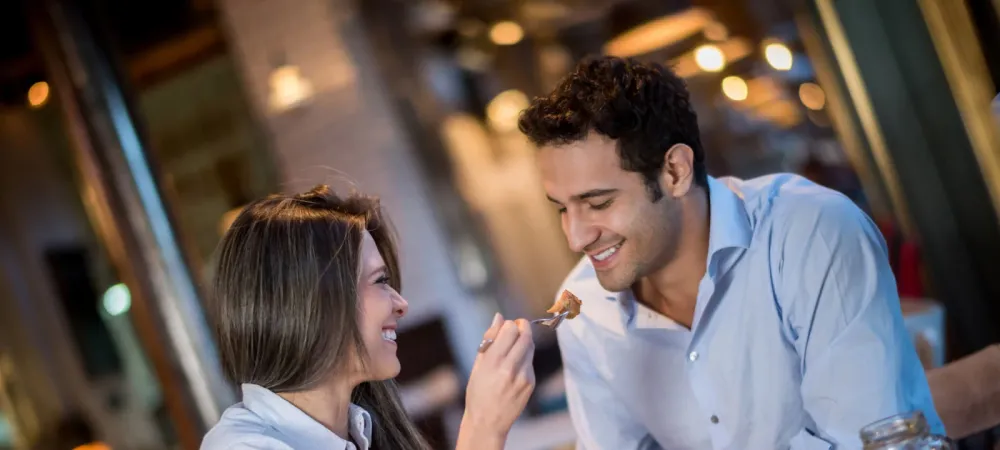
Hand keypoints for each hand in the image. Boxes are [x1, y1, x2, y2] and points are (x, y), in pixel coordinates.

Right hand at [462, 313, 535, 439]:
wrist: (488, 422)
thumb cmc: (478, 392)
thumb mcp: (477, 365)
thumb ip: (489, 340)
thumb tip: (499, 317)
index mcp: (493, 361)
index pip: (510, 329)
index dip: (509, 325)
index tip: (505, 327)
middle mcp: (510, 367)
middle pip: (525, 335)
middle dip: (522, 327)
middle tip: (517, 327)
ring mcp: (523, 376)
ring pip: (530, 347)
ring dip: (524, 341)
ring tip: (513, 348)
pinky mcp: (531, 383)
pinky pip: (530, 362)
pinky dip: (524, 358)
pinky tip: (514, 367)